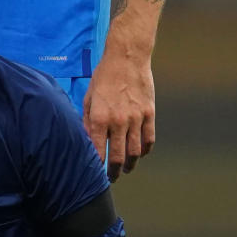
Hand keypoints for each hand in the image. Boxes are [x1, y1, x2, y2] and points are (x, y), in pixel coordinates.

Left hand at [83, 47, 154, 181]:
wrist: (126, 58)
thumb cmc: (103, 78)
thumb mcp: (88, 100)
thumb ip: (87, 123)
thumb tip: (86, 144)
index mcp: (100, 119)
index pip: (98, 152)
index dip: (97, 167)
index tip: (94, 175)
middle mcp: (118, 121)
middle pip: (118, 157)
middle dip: (114, 172)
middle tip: (112, 178)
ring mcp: (136, 118)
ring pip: (135, 152)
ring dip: (131, 165)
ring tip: (126, 169)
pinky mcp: (149, 113)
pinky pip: (149, 139)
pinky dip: (145, 150)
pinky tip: (140, 154)